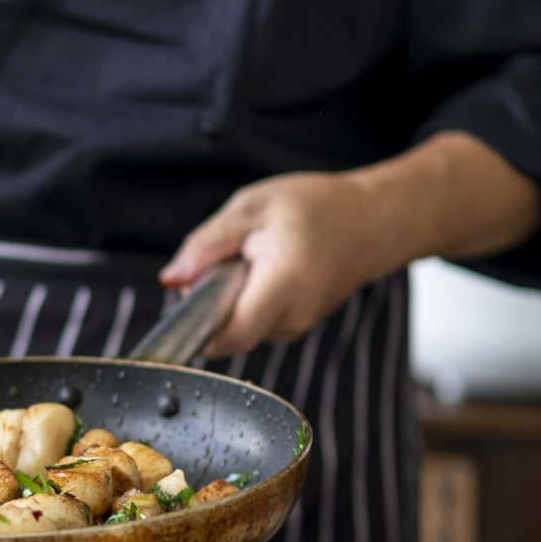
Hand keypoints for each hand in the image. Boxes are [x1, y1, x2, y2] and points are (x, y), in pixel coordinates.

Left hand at [160, 173, 388, 356]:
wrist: (369, 222)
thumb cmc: (313, 208)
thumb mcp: (252, 207)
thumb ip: (207, 244)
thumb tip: (171, 279)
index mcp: (285, 280)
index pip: (233, 333)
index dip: (199, 329)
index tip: (185, 300)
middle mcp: (295, 313)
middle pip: (231, 334)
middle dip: (210, 308)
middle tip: (219, 266)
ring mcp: (299, 326)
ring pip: (242, 331)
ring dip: (230, 305)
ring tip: (248, 265)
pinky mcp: (298, 329)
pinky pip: (257, 326)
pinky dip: (247, 305)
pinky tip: (261, 277)